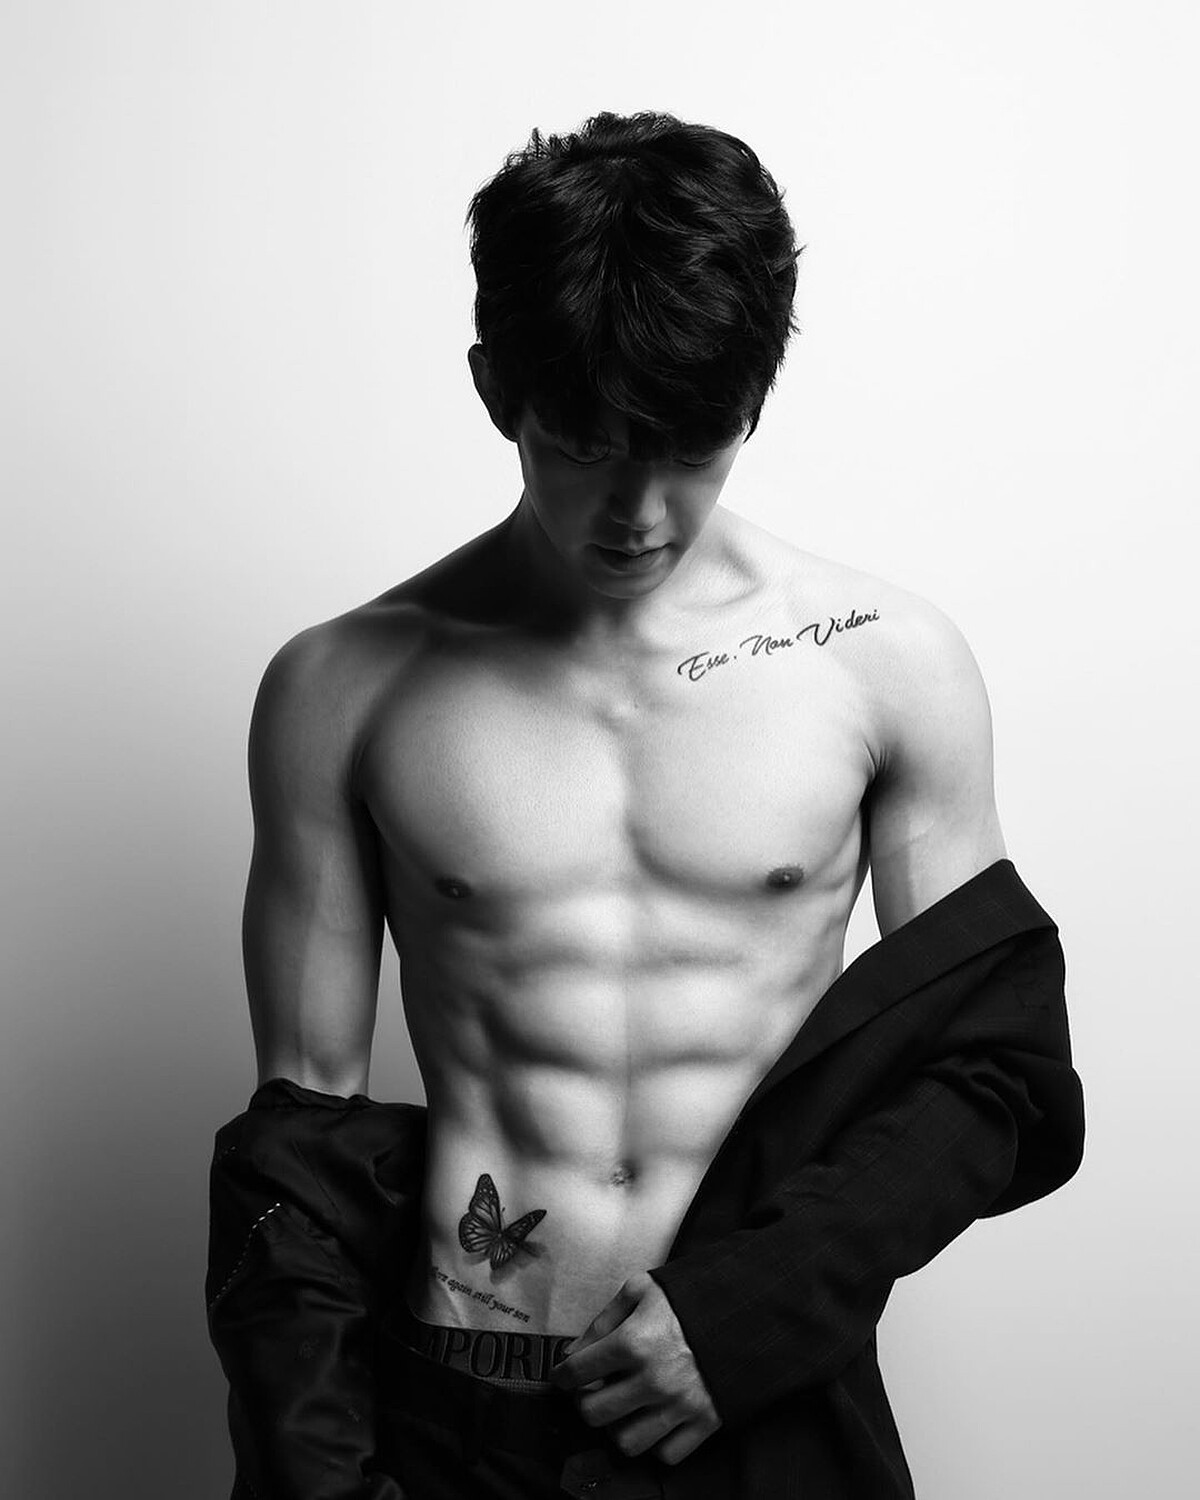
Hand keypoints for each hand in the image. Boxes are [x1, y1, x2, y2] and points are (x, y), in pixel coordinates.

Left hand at [549, 1270, 721, 1465]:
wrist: (748, 1309)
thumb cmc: (691, 1297)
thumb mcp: (642, 1289)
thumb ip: (604, 1318)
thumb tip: (575, 1350)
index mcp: (634, 1342)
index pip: (576, 1372)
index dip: (562, 1375)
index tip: (564, 1376)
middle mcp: (653, 1379)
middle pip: (594, 1414)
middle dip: (586, 1402)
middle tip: (593, 1391)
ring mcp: (679, 1405)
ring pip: (626, 1443)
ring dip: (618, 1427)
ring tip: (624, 1408)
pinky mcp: (704, 1422)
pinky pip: (665, 1454)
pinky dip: (655, 1443)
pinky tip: (654, 1418)